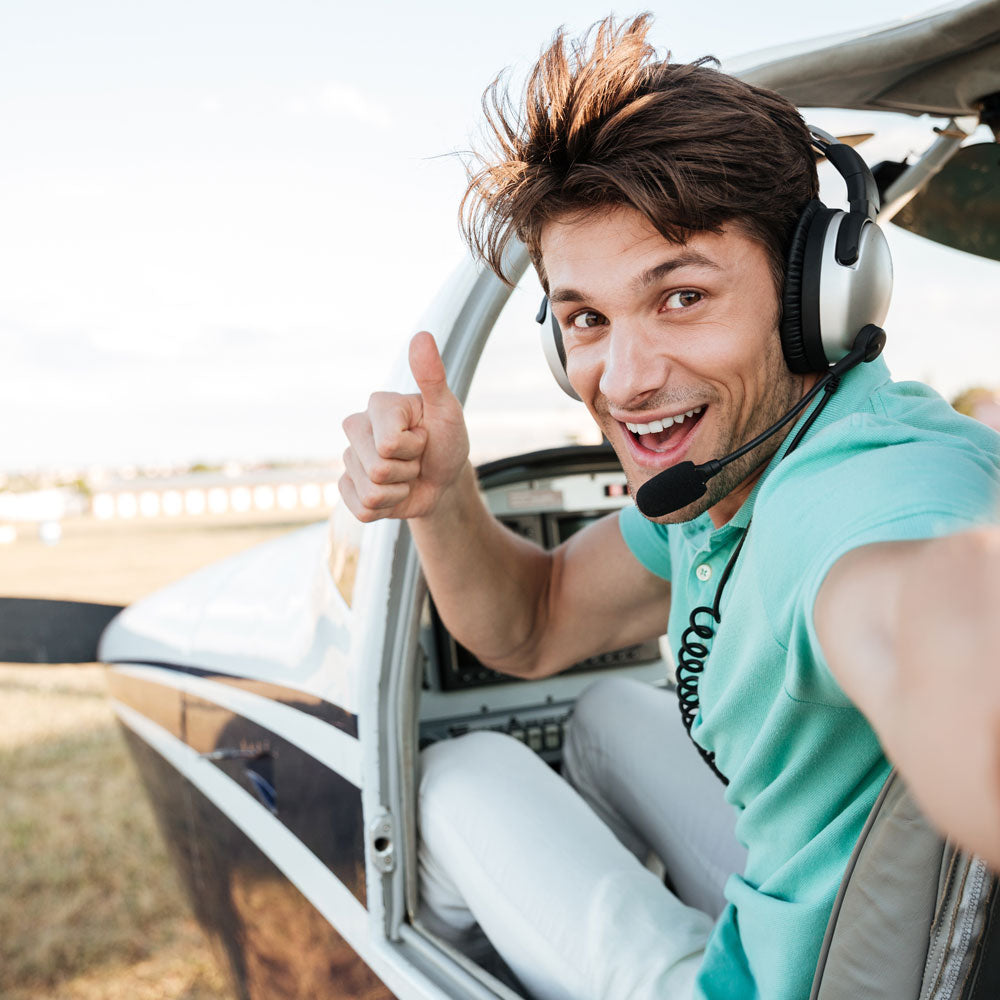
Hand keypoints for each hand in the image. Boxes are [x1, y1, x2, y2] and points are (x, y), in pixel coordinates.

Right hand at [339, 331, 469, 521]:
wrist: (444, 477)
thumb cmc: (446, 439)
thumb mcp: (447, 410)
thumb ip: (433, 376)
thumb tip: (422, 337)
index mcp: (378, 405)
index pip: (390, 444)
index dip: (415, 448)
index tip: (424, 437)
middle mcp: (356, 428)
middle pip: (377, 470)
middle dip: (407, 471)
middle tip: (416, 458)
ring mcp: (349, 459)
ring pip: (371, 493)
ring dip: (399, 491)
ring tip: (407, 474)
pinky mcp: (348, 488)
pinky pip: (361, 510)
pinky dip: (387, 508)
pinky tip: (393, 492)